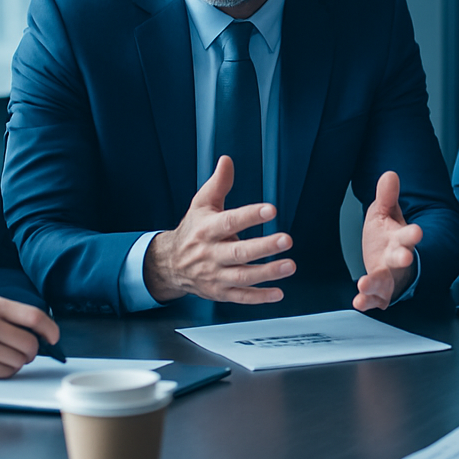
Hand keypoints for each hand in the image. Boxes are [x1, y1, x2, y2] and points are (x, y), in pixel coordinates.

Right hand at [0, 299, 59, 377]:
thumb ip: (12, 318)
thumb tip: (43, 334)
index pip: (34, 316)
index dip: (50, 329)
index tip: (54, 338)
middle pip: (30, 343)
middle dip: (32, 352)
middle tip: (25, 352)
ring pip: (19, 360)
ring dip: (18, 362)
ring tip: (2, 356)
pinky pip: (5, 372)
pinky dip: (6, 371)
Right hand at [143, 156, 294, 303]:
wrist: (169, 264)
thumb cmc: (192, 230)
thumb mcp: (201, 203)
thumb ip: (218, 183)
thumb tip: (227, 160)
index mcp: (207, 229)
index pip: (229, 221)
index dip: (250, 216)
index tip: (271, 209)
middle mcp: (210, 253)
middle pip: (238, 252)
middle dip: (264, 247)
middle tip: (286, 239)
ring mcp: (215, 275)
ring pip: (242, 276)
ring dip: (267, 272)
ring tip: (290, 265)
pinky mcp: (219, 292)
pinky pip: (241, 297)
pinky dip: (259, 297)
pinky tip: (278, 293)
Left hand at [354, 171, 422, 311]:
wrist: (387, 260)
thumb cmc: (387, 237)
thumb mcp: (385, 213)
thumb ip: (387, 196)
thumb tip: (389, 174)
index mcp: (400, 238)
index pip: (408, 235)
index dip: (412, 233)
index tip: (417, 231)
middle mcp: (396, 259)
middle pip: (402, 258)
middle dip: (403, 257)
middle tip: (406, 257)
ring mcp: (389, 277)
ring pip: (386, 281)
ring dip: (376, 283)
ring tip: (364, 285)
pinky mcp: (380, 291)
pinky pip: (375, 298)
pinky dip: (367, 300)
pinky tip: (358, 301)